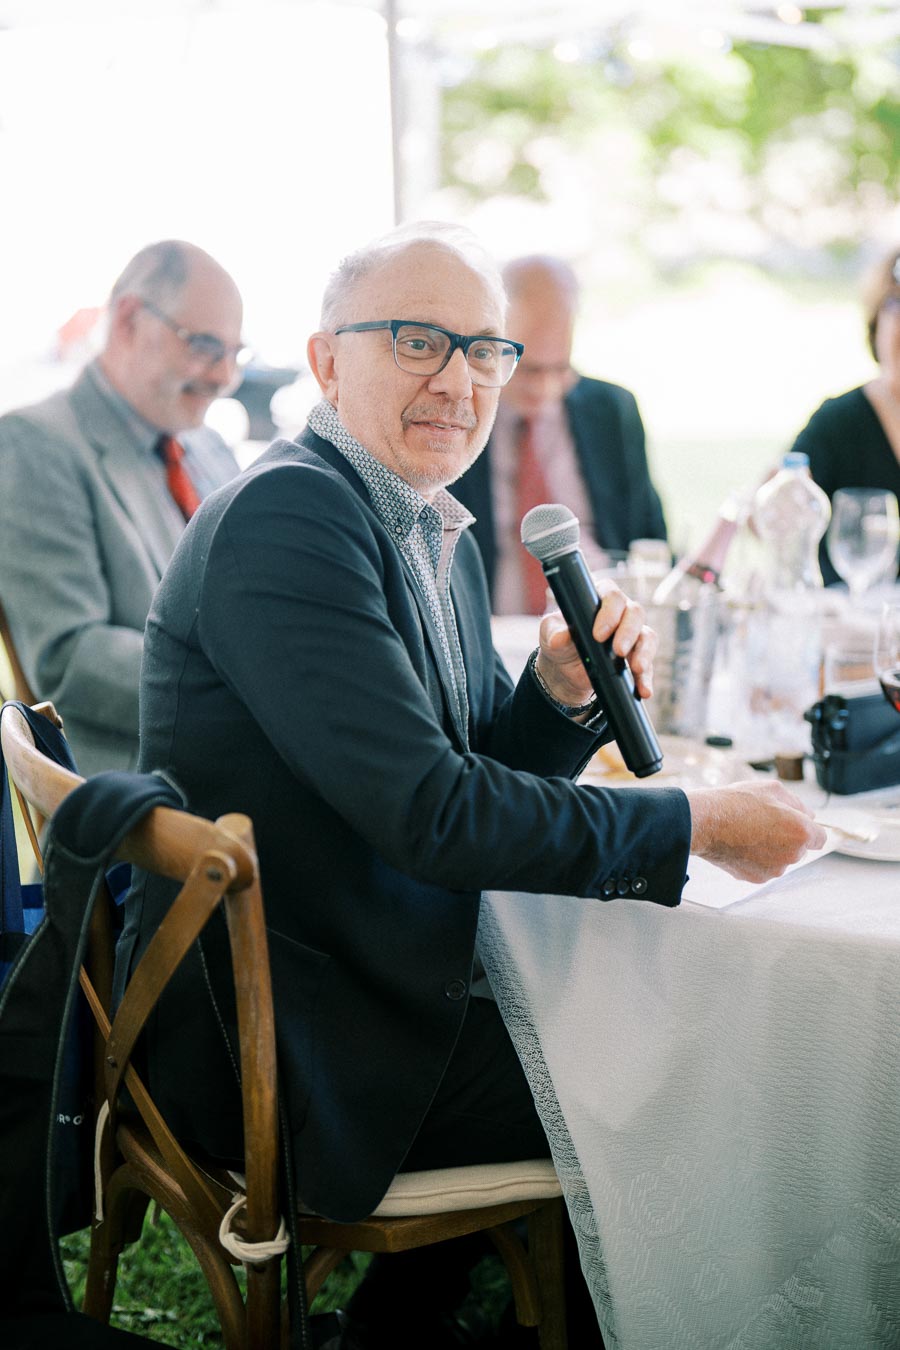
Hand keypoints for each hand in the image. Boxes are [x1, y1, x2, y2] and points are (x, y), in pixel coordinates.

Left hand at [534, 580, 656, 706]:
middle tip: (618, 650)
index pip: (612, 596)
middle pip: (635, 613)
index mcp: (599, 600)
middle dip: (629, 632)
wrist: (565, 669)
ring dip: (644, 653)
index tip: (598, 634)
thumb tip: (559, 638)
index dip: (610, 613)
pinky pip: (648, 663)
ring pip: (648, 636)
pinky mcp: (637, 656)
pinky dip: (646, 677)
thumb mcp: (550, 635)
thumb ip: (554, 634)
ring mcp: (632, 634)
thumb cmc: (559, 641)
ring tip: (637, 668)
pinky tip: (644, 690)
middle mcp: (620, 612)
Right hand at [686, 780, 827, 882]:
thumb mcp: (772, 789)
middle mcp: (791, 854)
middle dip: (787, 837)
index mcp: (800, 832)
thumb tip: (806, 813)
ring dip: (771, 849)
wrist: (707, 823)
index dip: (809, 829)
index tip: (798, 826)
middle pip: (799, 849)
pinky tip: (742, 844)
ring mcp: (774, 869)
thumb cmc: (737, 804)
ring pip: (780, 859)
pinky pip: (763, 867)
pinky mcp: (756, 878)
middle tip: (765, 822)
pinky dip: (756, 859)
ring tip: (749, 832)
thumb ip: (797, 803)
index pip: (820, 838)